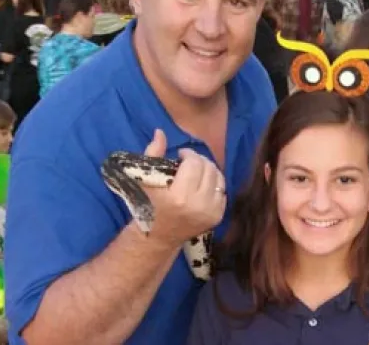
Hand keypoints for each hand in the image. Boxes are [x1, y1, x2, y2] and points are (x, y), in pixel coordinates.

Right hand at [140, 129, 226, 247]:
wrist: (158, 236)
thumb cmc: (148, 205)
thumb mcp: (145, 179)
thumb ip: (153, 153)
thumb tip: (161, 131)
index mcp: (179, 196)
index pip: (194, 163)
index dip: (188, 154)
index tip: (181, 155)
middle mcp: (198, 204)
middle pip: (208, 168)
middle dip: (199, 160)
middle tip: (189, 162)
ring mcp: (210, 212)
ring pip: (219, 178)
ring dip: (209, 170)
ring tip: (197, 171)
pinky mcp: (217, 217)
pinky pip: (223, 191)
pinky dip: (214, 184)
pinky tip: (202, 185)